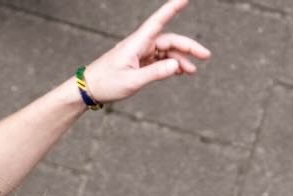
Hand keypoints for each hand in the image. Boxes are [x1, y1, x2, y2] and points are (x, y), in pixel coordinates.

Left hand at [82, 0, 209, 103]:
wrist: (87, 90)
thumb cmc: (106, 83)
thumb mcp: (132, 81)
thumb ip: (155, 73)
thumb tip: (177, 66)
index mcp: (136, 43)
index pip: (158, 21)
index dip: (172, 8)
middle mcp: (139, 44)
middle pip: (169, 40)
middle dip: (188, 47)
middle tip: (206, 56)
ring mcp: (139, 53)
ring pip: (165, 51)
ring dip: (180, 59)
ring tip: (191, 71)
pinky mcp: (137, 62)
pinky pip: (158, 60)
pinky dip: (170, 65)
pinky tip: (179, 72)